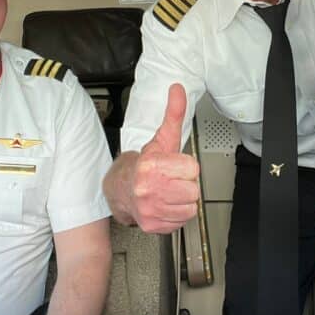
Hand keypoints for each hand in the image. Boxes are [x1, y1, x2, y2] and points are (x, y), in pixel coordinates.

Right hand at [131, 83, 199, 233]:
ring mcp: (149, 209)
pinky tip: (166, 204)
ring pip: (190, 207)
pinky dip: (176, 215)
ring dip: (183, 201)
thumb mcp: (163, 138)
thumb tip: (178, 89)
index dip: (187, 166)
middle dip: (186, 184)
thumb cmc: (145, 165)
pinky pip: (181, 221)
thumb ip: (174, 114)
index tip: (175, 165)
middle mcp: (148, 188)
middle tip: (173, 180)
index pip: (193, 168)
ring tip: (170, 192)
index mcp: (151, 166)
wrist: (121, 188)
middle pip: (193, 190)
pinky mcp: (152, 225)